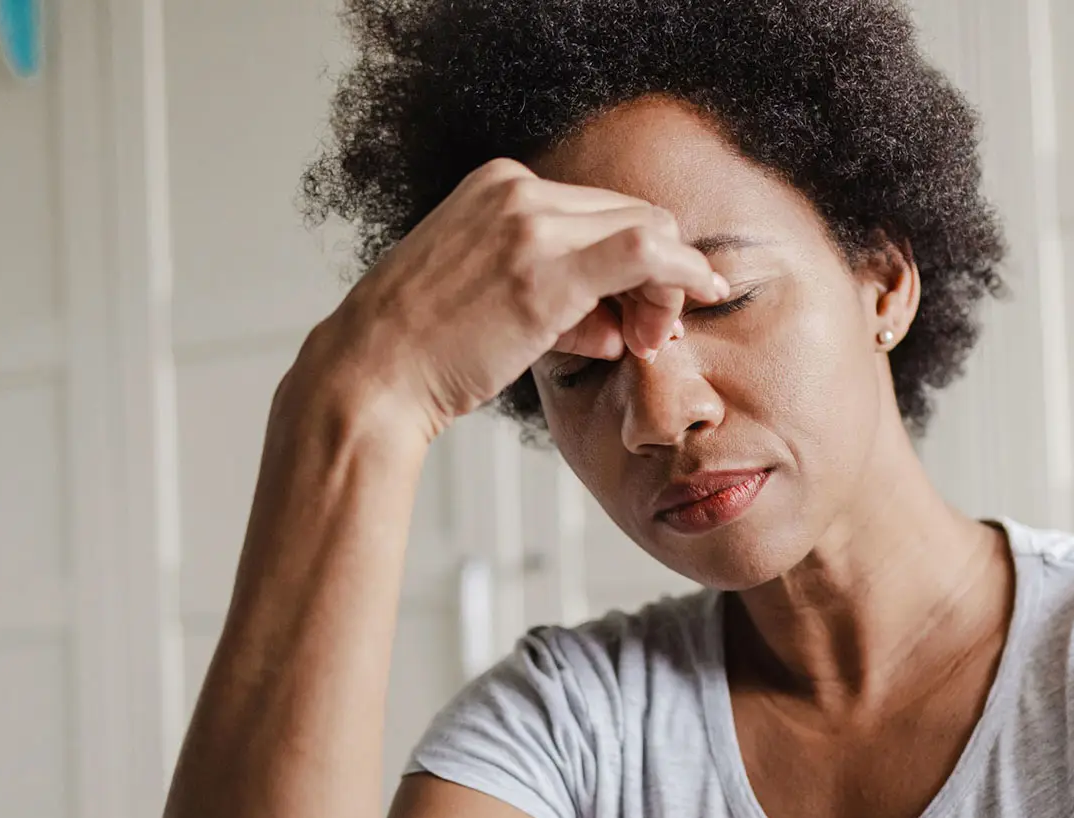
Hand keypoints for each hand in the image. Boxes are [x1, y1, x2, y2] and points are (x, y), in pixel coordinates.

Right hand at [306, 157, 728, 442]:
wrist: (371, 374)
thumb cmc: (425, 351)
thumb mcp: (491, 300)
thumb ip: (557, 296)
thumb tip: (617, 322)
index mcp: (499, 187)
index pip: (601, 211)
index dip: (636, 263)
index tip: (637, 314)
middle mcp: (516, 190)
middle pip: (633, 214)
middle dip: (660, 273)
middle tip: (651, 333)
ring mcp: (530, 224)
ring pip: (648, 230)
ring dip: (666, 287)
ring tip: (643, 341)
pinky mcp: (545, 268)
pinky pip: (645, 250)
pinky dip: (684, 272)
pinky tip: (703, 292)